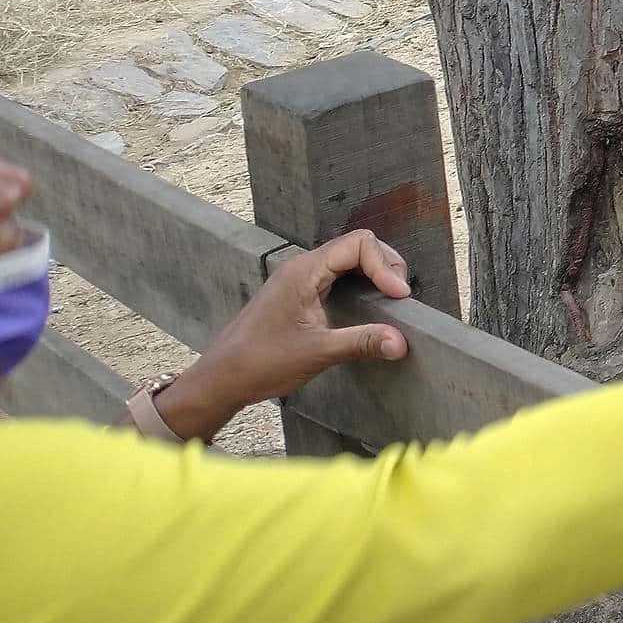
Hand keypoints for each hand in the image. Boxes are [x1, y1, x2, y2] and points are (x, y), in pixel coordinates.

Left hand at [155, 230, 413, 441]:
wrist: (221, 378)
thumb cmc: (260, 362)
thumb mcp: (317, 352)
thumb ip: (361, 342)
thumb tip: (401, 342)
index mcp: (304, 271)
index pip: (358, 244)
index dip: (385, 265)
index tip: (399, 297)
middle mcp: (302, 267)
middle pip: (357, 246)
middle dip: (385, 265)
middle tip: (400, 297)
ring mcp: (299, 279)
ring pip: (348, 260)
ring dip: (374, 273)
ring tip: (390, 299)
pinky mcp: (299, 293)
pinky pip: (337, 275)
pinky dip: (360, 283)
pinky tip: (368, 306)